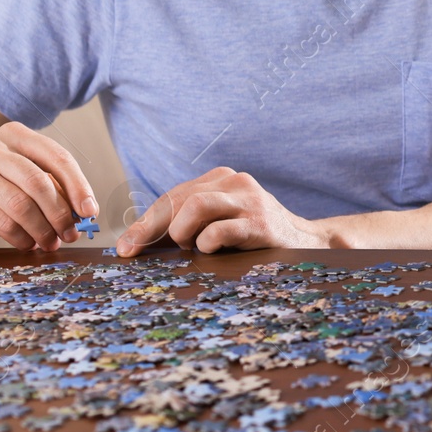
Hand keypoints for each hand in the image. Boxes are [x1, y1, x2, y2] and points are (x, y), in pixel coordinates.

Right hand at [0, 122, 96, 250]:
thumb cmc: (2, 194)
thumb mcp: (31, 184)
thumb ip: (57, 190)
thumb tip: (86, 210)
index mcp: (15, 135)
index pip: (56, 157)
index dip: (78, 185)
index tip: (90, 210)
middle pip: (38, 181)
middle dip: (60, 212)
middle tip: (71, 234)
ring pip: (20, 204)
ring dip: (42, 229)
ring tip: (51, 242)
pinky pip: (3, 222)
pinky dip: (22, 238)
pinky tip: (27, 243)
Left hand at [115, 167, 328, 255]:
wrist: (306, 243)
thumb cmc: (254, 238)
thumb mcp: (221, 222)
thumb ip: (187, 225)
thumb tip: (135, 244)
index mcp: (222, 179)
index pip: (173, 196)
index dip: (145, 222)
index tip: (125, 247)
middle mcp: (236, 182)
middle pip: (178, 199)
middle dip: (151, 228)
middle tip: (135, 252)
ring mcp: (250, 200)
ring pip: (195, 207)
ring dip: (181, 234)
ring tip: (190, 249)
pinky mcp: (260, 222)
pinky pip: (218, 232)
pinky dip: (206, 246)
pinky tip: (213, 252)